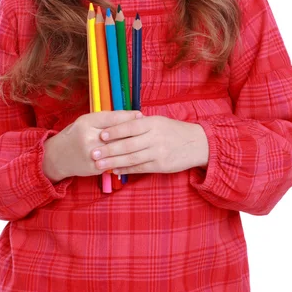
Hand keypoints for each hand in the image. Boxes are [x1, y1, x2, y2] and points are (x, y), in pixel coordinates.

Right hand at [42, 110, 142, 181]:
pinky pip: (115, 162)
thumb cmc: (75, 134)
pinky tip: (136, 155)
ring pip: (118, 149)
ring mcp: (92, 154)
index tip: (140, 115)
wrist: (58, 157)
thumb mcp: (86, 121)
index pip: (112, 118)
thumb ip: (104, 119)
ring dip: (132, 145)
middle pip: (117, 134)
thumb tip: (129, 116)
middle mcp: (89, 137)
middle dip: (133, 131)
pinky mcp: (95, 167)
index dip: (128, 116)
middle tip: (147, 128)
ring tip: (144, 141)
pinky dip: (125, 159)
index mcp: (87, 122)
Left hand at [90, 115, 208, 174]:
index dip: (114, 131)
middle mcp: (155, 138)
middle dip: (109, 149)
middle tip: (93, 152)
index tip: (100, 134)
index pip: (130, 126)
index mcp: (153, 123)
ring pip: (132, 158)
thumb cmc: (174, 130)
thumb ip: (140, 123)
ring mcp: (158, 153)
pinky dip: (126, 170)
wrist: (197, 143)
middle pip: (128, 144)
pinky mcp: (161, 166)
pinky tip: (115, 171)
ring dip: (114, 162)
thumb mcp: (159, 121)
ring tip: (99, 164)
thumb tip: (117, 125)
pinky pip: (140, 168)